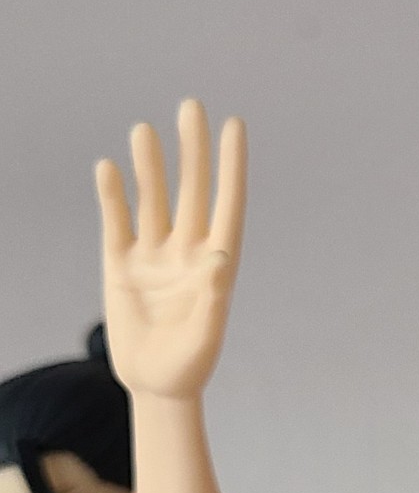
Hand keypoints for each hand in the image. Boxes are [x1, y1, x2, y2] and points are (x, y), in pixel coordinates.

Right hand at [95, 99, 245, 401]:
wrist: (155, 386)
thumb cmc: (190, 367)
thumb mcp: (207, 336)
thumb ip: (214, 298)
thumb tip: (218, 256)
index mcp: (216, 266)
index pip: (226, 205)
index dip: (231, 167)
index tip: (235, 126)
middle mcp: (186, 252)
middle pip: (190, 192)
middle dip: (191, 152)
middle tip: (191, 106)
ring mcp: (152, 256)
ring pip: (152, 200)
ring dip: (149, 166)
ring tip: (145, 130)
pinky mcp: (120, 264)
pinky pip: (116, 222)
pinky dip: (112, 196)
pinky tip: (109, 167)